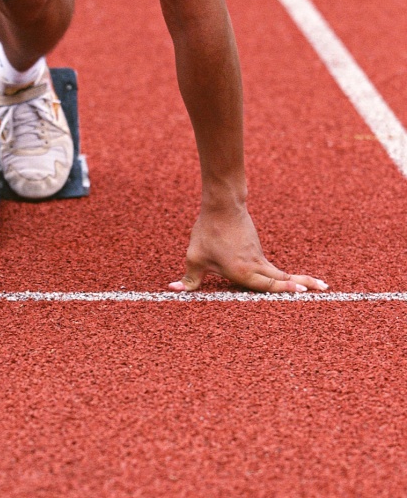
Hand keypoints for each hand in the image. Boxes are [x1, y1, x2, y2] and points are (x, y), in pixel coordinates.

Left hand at [169, 203, 327, 293]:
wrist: (222, 205)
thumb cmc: (207, 232)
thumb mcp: (194, 257)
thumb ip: (189, 278)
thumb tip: (172, 289)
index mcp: (242, 270)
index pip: (266, 284)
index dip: (284, 289)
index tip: (303, 292)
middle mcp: (255, 265)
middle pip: (281, 279)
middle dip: (303, 284)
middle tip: (325, 289)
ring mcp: (258, 256)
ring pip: (279, 273)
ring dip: (297, 280)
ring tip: (319, 286)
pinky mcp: (257, 250)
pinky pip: (272, 268)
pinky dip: (284, 276)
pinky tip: (291, 280)